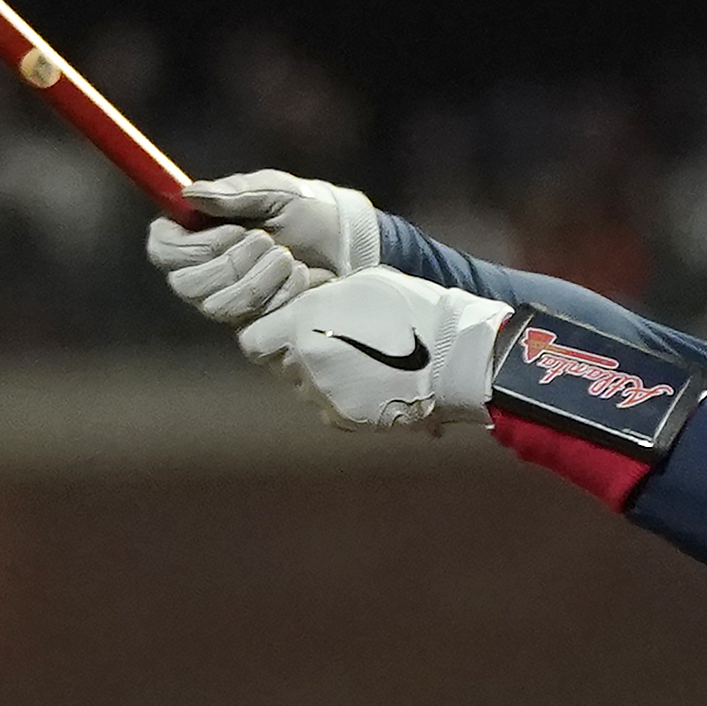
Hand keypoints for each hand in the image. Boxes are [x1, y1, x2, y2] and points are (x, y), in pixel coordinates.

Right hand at [144, 168, 382, 327]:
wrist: (347, 243)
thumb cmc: (306, 210)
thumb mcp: (274, 192)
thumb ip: (234, 193)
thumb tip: (190, 194)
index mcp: (198, 233)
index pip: (161, 248)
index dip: (184, 246)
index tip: (229, 231)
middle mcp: (204, 271)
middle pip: (185, 284)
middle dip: (230, 263)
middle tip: (264, 240)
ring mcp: (227, 300)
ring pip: (217, 307)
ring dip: (257, 279)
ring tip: (287, 256)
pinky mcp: (254, 323)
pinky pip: (251, 320)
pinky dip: (280, 294)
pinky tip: (301, 277)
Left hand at [239, 267, 503, 431]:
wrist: (453, 357)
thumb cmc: (410, 309)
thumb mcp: (358, 285)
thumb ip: (319, 298)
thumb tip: (302, 304)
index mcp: (303, 329)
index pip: (253, 340)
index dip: (266, 331)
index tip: (284, 323)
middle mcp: (306, 368)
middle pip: (279, 363)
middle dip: (295, 350)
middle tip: (327, 334)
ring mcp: (325, 398)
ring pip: (303, 386)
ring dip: (317, 373)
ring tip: (354, 357)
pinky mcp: (347, 420)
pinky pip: (328, 406)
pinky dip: (339, 394)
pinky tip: (367, 378)